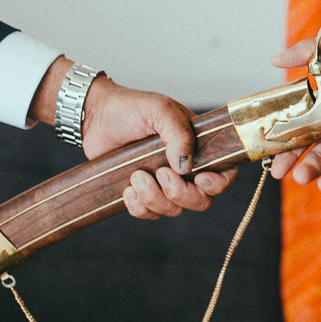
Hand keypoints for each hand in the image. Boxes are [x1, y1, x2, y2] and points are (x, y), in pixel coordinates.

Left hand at [32, 57, 236, 219]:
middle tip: (160, 174)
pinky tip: (127, 189)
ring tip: (136, 175)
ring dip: (155, 198)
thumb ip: (178, 134)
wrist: (96, 116)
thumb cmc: (131, 107)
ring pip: (174, 210)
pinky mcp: (142, 193)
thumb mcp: (160, 110)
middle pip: (201, 200)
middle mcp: (185, 168)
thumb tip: (185, 166)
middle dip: (181, 194)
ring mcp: (163, 183)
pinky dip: (139, 207)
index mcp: (198, 146)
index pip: (224, 173)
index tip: (199, 179)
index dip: (218, 184)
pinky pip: (150, 214)